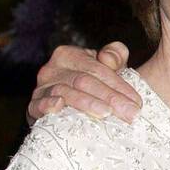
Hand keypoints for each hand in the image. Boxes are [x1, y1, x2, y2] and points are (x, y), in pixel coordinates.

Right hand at [27, 42, 141, 124]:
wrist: (72, 106)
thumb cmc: (94, 83)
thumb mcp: (108, 66)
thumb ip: (115, 55)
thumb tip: (108, 58)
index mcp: (69, 55)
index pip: (97, 69)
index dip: (119, 85)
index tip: (137, 102)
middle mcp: (52, 70)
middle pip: (84, 81)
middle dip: (111, 98)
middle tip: (130, 114)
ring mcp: (40, 88)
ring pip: (66, 93)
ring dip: (87, 104)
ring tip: (107, 114)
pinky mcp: (32, 107)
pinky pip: (38, 105)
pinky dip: (48, 105)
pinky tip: (60, 107)